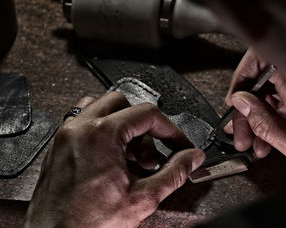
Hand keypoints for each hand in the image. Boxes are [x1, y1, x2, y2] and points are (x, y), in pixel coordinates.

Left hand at [24, 92, 204, 227]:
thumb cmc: (87, 224)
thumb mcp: (142, 198)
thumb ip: (174, 172)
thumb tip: (192, 158)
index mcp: (101, 135)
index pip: (147, 114)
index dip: (171, 130)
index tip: (179, 144)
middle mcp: (80, 128)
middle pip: (125, 104)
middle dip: (144, 128)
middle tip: (150, 157)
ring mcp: (66, 135)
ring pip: (102, 107)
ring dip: (122, 125)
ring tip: (130, 156)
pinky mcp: (59, 145)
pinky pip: (84, 121)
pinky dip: (103, 130)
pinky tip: (111, 155)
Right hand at [225, 48, 285, 187]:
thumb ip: (268, 126)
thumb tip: (242, 105)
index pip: (264, 62)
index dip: (243, 78)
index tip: (235, 99)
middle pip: (266, 81)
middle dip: (247, 106)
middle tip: (239, 131)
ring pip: (275, 93)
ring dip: (259, 115)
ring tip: (254, 141)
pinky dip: (274, 117)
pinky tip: (269, 138)